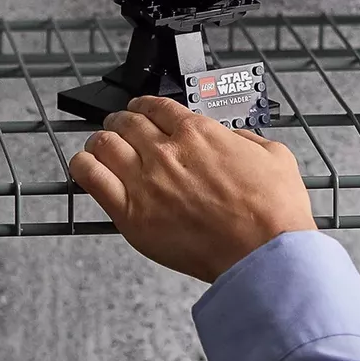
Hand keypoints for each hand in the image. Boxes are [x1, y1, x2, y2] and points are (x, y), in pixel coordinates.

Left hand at [68, 97, 315, 282]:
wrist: (264, 255)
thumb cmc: (273, 213)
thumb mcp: (275, 155)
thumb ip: (246, 139)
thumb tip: (232, 139)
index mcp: (200, 133)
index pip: (158, 106)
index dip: (145, 105)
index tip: (142, 110)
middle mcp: (167, 152)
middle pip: (127, 122)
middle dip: (121, 120)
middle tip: (120, 126)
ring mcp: (146, 182)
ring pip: (104, 144)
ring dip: (101, 140)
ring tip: (101, 144)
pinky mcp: (131, 215)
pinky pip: (91, 178)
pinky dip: (84, 166)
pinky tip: (86, 166)